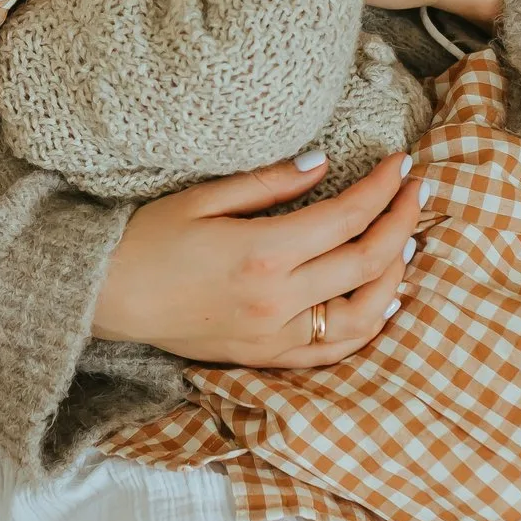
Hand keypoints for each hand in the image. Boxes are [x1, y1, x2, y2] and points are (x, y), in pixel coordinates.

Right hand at [92, 150, 424, 367]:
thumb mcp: (203, 197)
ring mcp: (274, 337)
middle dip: (403, 222)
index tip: (402, 164)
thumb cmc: (146, 240)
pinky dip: (367, 326)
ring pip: (364, 317)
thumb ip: (269, 183)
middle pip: (368, 263)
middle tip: (416, 192)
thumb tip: (325, 164)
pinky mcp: (265, 356)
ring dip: (395, 278)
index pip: (348, 218)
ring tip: (406, 243)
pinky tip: (381, 299)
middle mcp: (277, 302)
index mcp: (262, 253)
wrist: (105, 298)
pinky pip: (334, 351)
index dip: (384, 189)